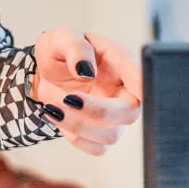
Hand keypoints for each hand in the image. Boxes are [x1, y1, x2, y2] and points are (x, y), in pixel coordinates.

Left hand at [31, 29, 141, 155]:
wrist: (45, 74)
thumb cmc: (59, 51)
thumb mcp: (61, 39)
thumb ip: (75, 48)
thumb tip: (86, 70)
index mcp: (119, 62)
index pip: (140, 76)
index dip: (143, 86)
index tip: (139, 90)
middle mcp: (122, 90)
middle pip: (130, 112)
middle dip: (98, 111)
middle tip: (67, 98)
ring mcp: (114, 114)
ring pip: (111, 134)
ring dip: (78, 125)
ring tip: (52, 106)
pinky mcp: (100, 132)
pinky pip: (98, 148)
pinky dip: (76, 139)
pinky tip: (58, 118)